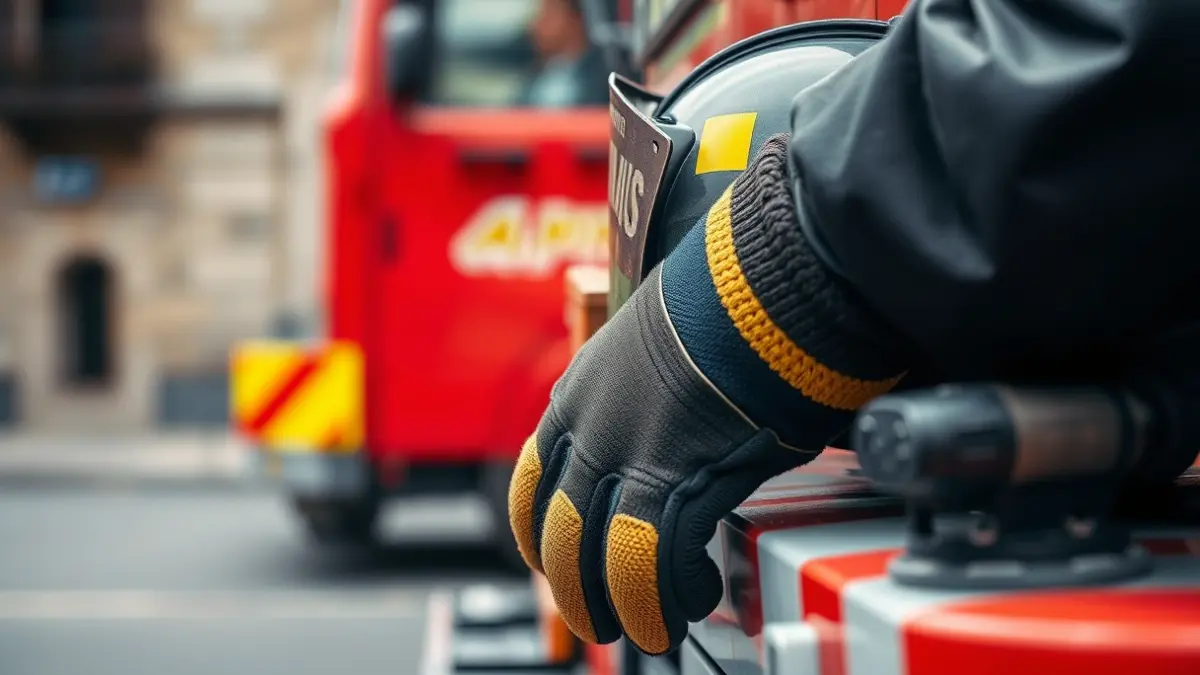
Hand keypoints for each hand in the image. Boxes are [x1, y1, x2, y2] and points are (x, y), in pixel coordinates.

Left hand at [508, 264, 807, 654]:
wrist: (764, 280)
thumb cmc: (732, 302)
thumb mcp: (660, 343)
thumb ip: (649, 392)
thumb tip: (673, 418)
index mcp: (580, 395)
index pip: (533, 482)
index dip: (537, 534)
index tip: (550, 560)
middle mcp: (592, 428)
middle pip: (559, 535)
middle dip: (574, 588)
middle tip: (596, 618)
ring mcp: (631, 455)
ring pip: (602, 559)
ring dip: (621, 607)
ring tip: (646, 631)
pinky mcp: (679, 476)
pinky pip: (657, 561)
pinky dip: (670, 594)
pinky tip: (691, 602)